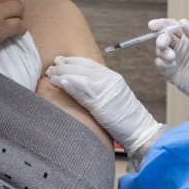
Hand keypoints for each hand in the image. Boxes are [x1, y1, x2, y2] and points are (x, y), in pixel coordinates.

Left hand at [46, 56, 161, 153]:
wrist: (137, 128)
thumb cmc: (124, 116)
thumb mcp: (114, 95)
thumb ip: (101, 87)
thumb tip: (82, 84)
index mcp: (112, 76)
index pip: (89, 63)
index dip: (72, 60)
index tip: (61, 60)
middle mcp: (108, 79)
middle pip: (82, 67)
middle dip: (64, 66)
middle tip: (51, 66)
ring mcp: (105, 90)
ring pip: (80, 76)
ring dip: (63, 74)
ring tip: (51, 75)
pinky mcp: (100, 103)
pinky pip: (82, 91)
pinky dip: (70, 85)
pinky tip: (60, 82)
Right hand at [150, 18, 188, 119]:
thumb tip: (182, 22)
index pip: (173, 26)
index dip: (162, 24)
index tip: (153, 25)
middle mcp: (180, 47)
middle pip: (164, 37)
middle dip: (161, 38)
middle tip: (163, 43)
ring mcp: (175, 59)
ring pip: (160, 50)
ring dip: (162, 51)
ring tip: (172, 57)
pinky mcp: (171, 73)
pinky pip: (160, 63)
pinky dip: (162, 62)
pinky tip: (172, 65)